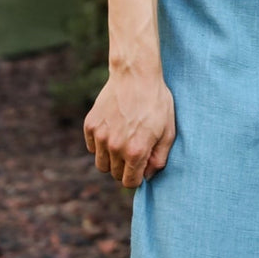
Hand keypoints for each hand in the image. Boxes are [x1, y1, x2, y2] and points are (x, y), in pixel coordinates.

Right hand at [83, 70, 175, 185]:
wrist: (135, 75)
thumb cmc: (156, 103)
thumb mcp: (168, 132)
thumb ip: (159, 159)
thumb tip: (148, 176)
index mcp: (135, 151)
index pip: (130, 182)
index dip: (138, 177)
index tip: (142, 166)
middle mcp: (115, 147)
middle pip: (115, 174)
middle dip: (125, 168)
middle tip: (135, 150)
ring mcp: (100, 136)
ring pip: (101, 164)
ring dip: (112, 159)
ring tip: (123, 142)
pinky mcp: (90, 125)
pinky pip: (93, 147)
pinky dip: (101, 145)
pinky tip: (113, 130)